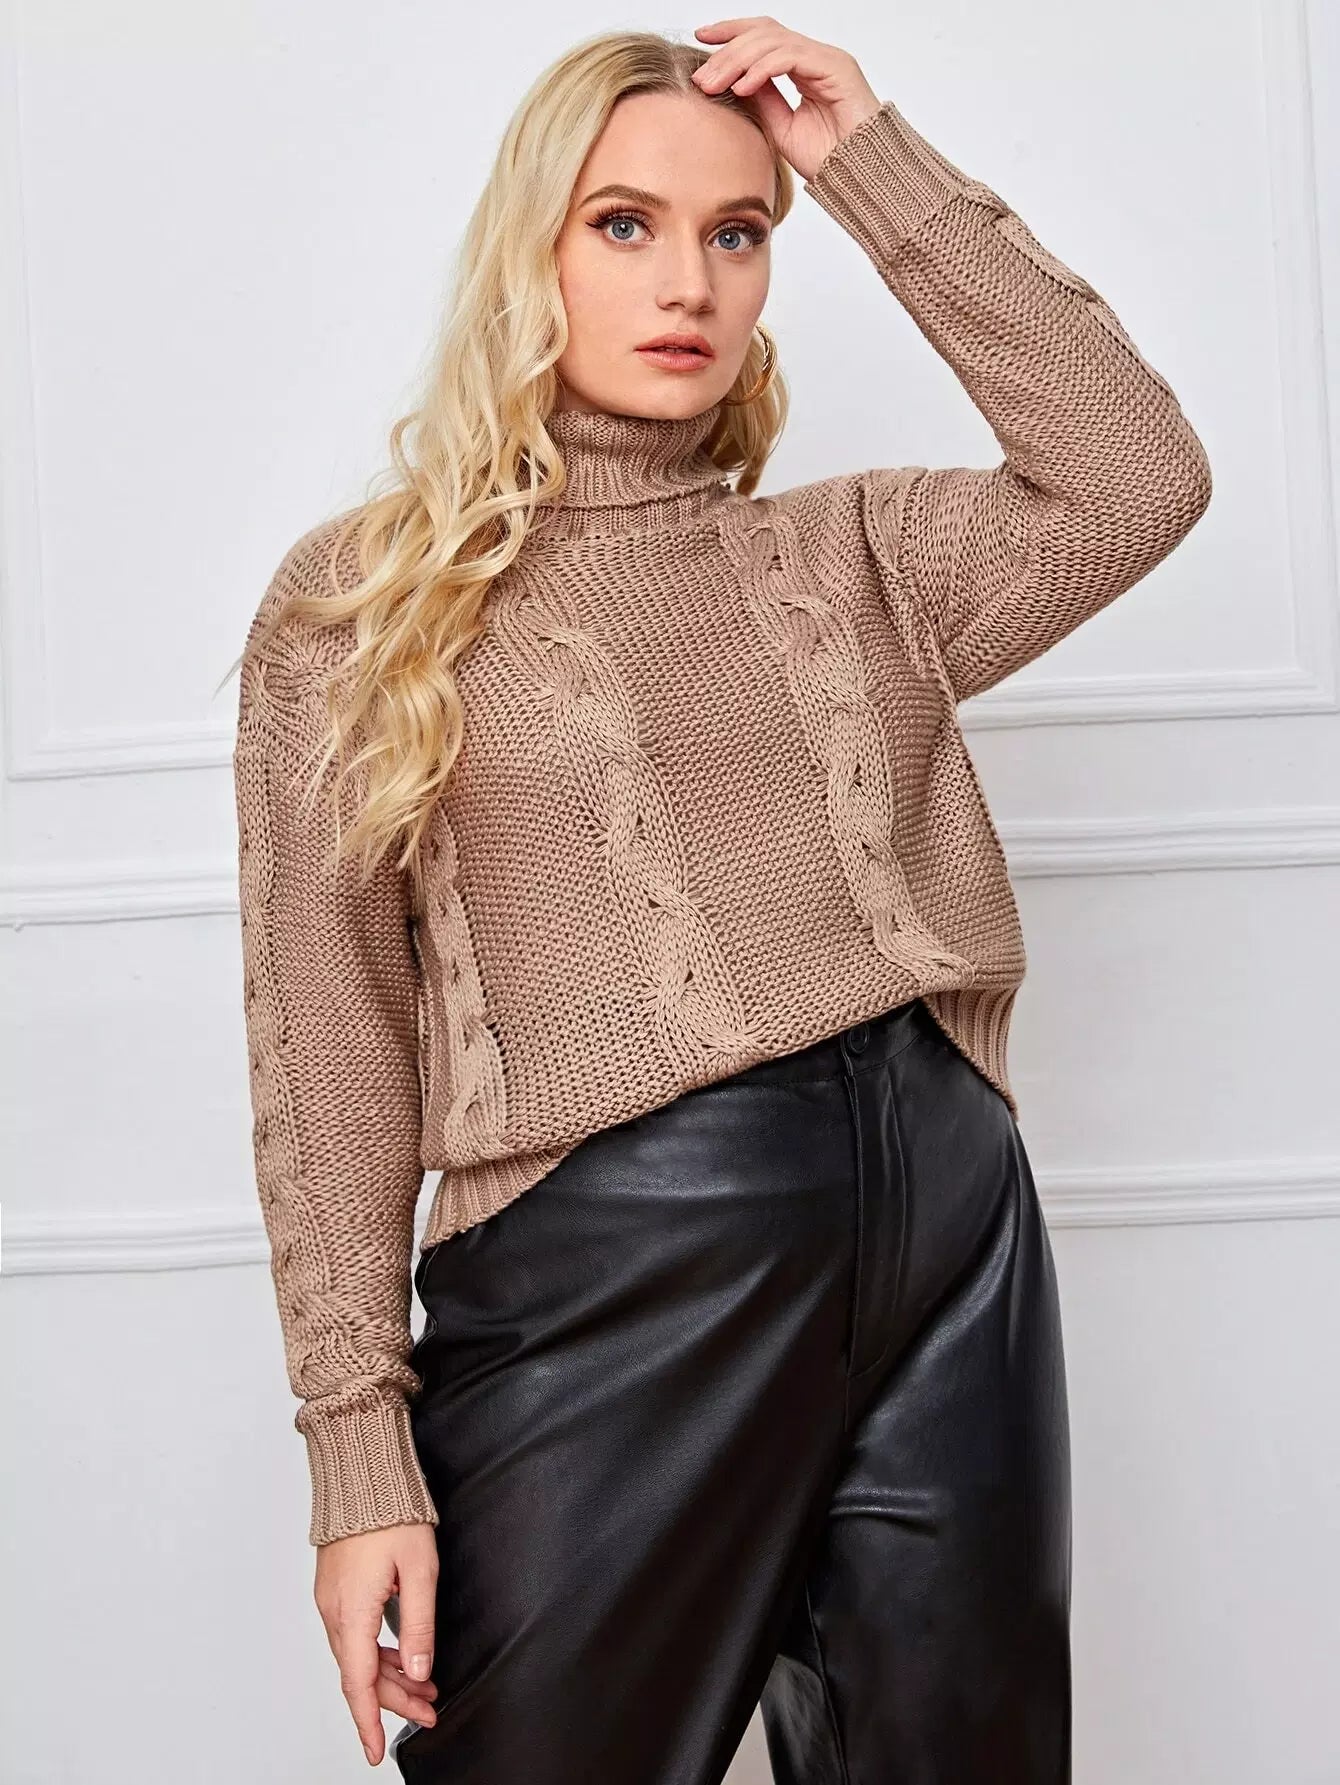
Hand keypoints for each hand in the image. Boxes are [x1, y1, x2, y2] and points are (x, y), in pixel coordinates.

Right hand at [313, 1522, 440, 1765]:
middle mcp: (334, 1611)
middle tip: (430, 1710)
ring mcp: (331, 1600)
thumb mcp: (419, 1569)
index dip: (369, 1722)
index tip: (375, 1752)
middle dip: (394, 1700)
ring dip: (389, 1676)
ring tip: (425, 1687)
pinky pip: (353, 1635)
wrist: (362, 1472)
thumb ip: (418, 1624)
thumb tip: (418, 1670)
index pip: (358, 1684)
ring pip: (357, 1656)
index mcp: (352, 1612)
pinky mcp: (335, 1589)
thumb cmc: (392, 1512)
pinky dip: (377, 1653)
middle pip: (360, 1674)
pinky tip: (402, 1656)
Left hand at [691, 16, 881, 181]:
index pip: (765, 36)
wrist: (861, 177)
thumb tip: (734, 80)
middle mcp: (816, 57)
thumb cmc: (829, 159)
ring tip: (714, 84)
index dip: (732, 34)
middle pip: (764, 32)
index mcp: (805, 67)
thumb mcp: (781, 128)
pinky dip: (761, 70)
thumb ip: (762, 100)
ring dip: (738, 60)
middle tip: (702, 75)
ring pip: (773, 40)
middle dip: (727, 50)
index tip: (702, 40)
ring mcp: (827, 59)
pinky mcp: (836, 68)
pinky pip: (790, 57)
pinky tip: (742, 87)